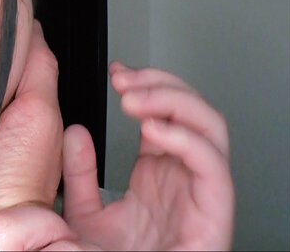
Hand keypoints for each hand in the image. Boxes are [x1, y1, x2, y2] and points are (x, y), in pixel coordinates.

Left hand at [61, 62, 234, 249]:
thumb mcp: (84, 215)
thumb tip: (76, 133)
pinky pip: (212, 168)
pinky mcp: (213, 216)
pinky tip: (153, 131)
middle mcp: (183, 179)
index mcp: (158, 175)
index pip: (167, 114)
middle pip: (193, 111)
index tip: (116, 73)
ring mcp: (201, 195)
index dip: (147, 85)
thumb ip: (79, 174)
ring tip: (134, 100)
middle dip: (161, 85)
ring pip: (210, 129)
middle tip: (125, 80)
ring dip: (173, 102)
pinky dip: (186, 140)